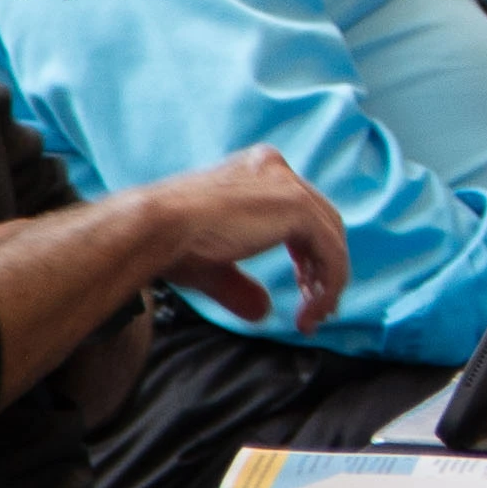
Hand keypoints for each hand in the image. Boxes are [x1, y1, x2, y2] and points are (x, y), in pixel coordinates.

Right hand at [126, 148, 348, 332]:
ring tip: (313, 319)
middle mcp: (275, 168)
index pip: (299, 213)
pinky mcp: (296, 204)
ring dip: (328, 284)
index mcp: (255, 170)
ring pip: (331, 238)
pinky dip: (329, 284)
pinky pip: (331, 250)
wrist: (155, 229)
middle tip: (316, 309)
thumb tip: (263, 310)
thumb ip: (240, 284)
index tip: (304, 291)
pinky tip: (311, 312)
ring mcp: (287, 183)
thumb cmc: (170, 244)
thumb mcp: (213, 266)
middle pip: (323, 222)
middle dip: (322, 270)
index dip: (308, 255)